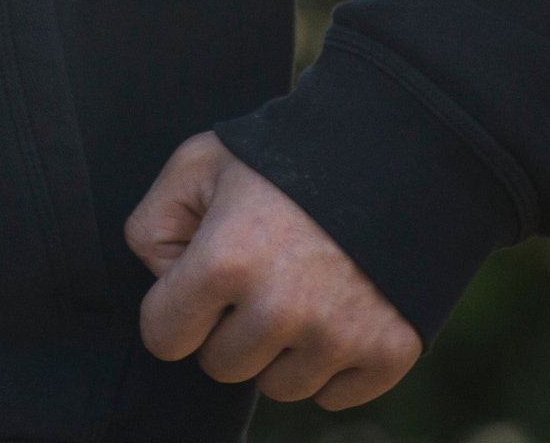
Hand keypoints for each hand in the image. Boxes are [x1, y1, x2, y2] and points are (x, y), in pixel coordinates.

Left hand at [126, 132, 420, 407]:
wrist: (394, 153)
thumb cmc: (283, 158)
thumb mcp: (199, 164)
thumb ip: (155, 225)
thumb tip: (165, 285)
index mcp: (224, 261)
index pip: (164, 338)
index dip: (174, 309)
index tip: (200, 282)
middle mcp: (281, 309)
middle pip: (221, 366)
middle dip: (229, 327)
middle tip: (259, 274)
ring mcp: (339, 335)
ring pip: (278, 386)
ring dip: (279, 349)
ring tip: (299, 286)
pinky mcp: (389, 351)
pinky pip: (332, 395)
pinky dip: (330, 363)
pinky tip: (336, 306)